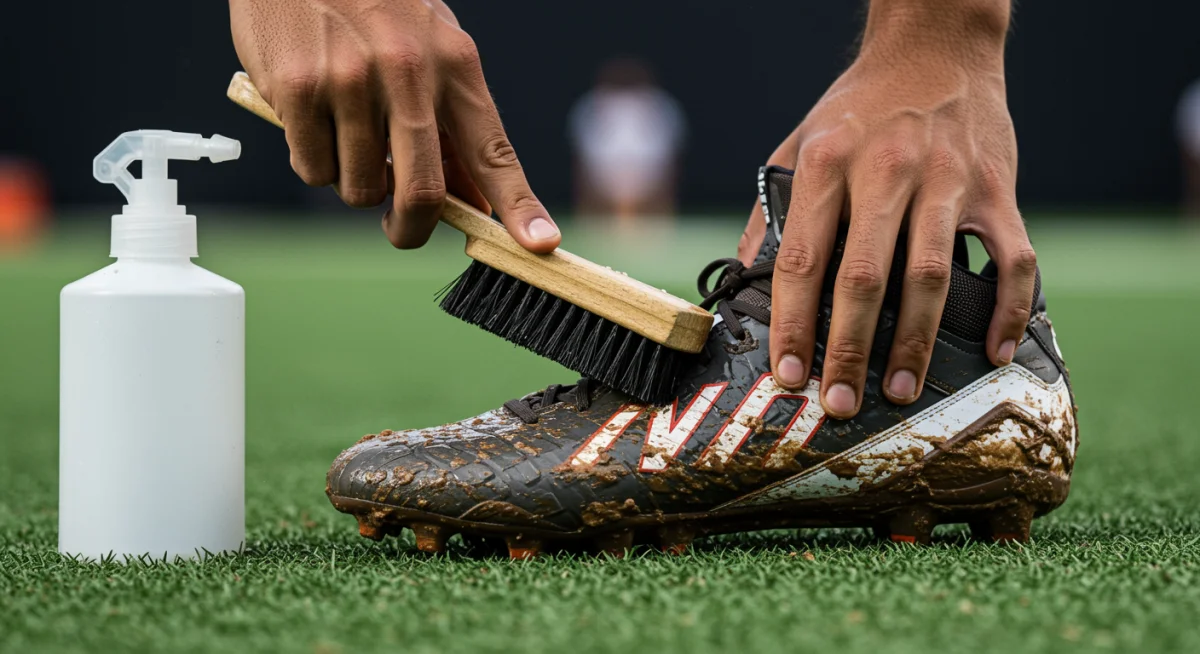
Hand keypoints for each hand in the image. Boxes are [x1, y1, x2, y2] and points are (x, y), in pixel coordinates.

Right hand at [229, 0, 559, 251]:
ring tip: (343, 131)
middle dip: (410, 229)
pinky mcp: (300, 89)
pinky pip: (313, 168)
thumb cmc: (372, 5)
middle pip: (423, 194)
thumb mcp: (428, 48)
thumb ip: (452, 123)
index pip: (494, 150)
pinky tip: (310, 116)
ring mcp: (352, 82)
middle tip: (398, 228)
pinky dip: (312, 159)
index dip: (519, 206)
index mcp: (454, 63)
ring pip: (359, 189)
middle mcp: (409, 73)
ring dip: (351, 181)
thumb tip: (475, 200)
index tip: (540, 245)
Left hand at [740, 1, 1033, 418]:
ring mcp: (948, 180)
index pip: (800, 260)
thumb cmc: (858, 108)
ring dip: (917, 344)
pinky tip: (995, 350)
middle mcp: (886, 170)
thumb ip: (770, 212)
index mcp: (827, 162)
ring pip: (931, 277)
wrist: (935, 46)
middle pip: (864, 279)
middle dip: (849, 351)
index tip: (787, 375)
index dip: (792, 325)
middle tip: (840, 403)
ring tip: (900, 391)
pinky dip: (1009, 309)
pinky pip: (1013, 258)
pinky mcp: (998, 188)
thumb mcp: (796, 144)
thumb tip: (746, 281)